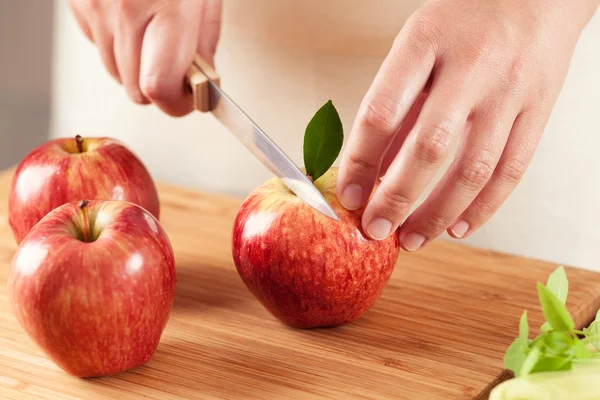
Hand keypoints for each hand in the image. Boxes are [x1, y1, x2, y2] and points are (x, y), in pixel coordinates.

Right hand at [67, 0, 221, 115]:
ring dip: (136, 68)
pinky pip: (97, 46)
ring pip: (115, 73)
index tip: (188, 99)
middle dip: (159, 87)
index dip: (177, 103)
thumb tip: (202, 81)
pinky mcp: (78, 2)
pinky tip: (132, 20)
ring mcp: (96, 6)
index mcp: (168, 7)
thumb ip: (205, 42)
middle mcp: (125, 9)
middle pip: (136, 89)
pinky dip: (116, 45)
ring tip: (153, 34)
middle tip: (176, 65)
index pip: (160, 87)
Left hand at [336, 0, 597, 249]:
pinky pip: (511, 171)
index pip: (382, 112)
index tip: (348, 195)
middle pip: (429, 148)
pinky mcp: (538, 110)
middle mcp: (470, 67)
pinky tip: (459, 227)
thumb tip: (370, 169)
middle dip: (397, 198)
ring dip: (438, 214)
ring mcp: (509, 91)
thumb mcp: (416, 47)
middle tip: (375, 228)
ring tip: (413, 239)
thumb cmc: (464, 20)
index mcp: (425, 42)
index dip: (359, 162)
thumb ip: (397, 106)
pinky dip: (484, 208)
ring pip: (473, 169)